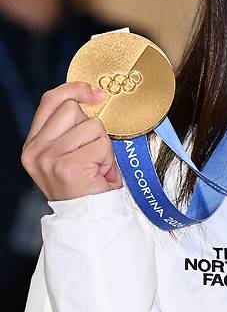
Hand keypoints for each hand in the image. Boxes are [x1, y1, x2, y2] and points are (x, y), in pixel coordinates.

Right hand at [21, 82, 123, 200]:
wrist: (88, 222)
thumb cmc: (85, 188)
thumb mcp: (70, 154)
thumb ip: (71, 128)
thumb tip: (92, 96)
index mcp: (33, 145)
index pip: (50, 101)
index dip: (74, 90)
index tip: (95, 93)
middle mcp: (35, 150)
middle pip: (73, 109)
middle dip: (92, 129)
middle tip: (93, 155)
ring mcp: (49, 158)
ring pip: (91, 126)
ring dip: (103, 146)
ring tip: (97, 168)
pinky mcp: (68, 166)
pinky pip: (102, 145)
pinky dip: (108, 159)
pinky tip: (100, 175)